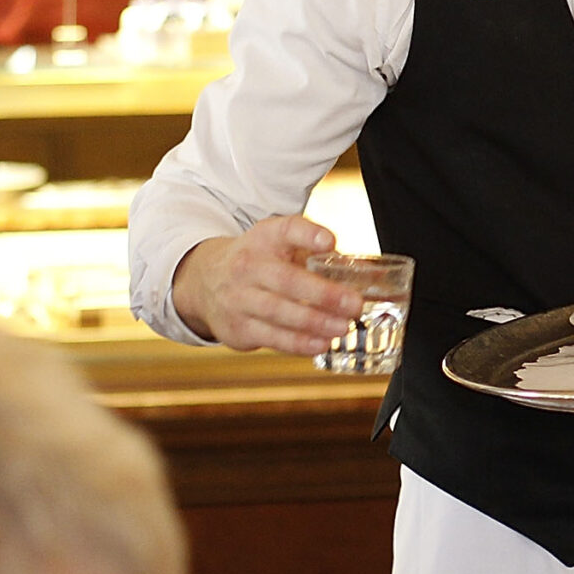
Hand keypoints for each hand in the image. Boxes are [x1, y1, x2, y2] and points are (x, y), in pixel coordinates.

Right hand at [169, 215, 363, 354]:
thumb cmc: (259, 262)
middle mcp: (248, 265)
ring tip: (342, 327)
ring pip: (278, 312)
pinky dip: (298, 343)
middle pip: (285, 279)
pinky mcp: (237, 327)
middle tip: (353, 304)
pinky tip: (321, 343)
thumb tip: (367, 275)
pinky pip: (271, 337)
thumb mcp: (281, 245)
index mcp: (264, 238)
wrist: (206, 280)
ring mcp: (239, 298)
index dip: (308, 234)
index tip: (330, 242)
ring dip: (314, 322)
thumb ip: (319, 255)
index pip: (286, 229)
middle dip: (322, 294)